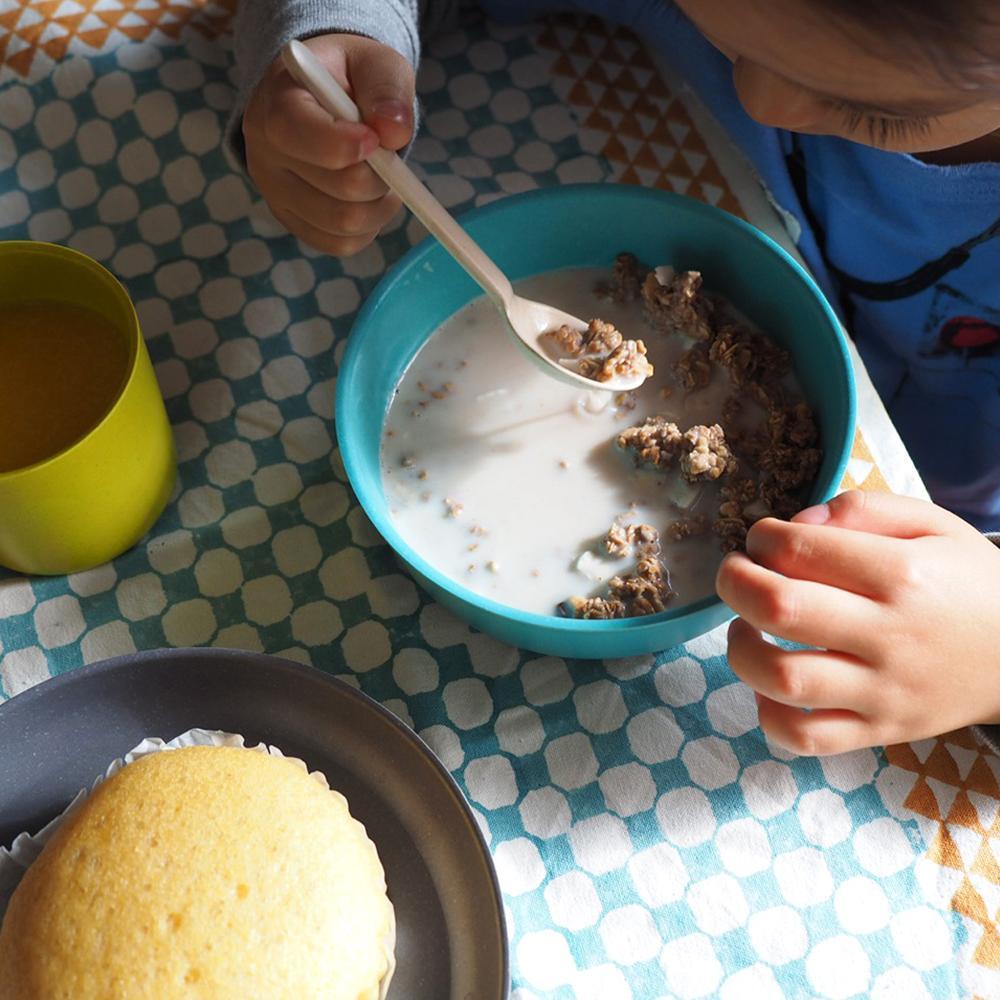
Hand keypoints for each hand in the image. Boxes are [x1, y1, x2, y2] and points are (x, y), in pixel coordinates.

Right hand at [243, 34, 413, 254]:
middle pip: (339, 188)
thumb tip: (393, 133)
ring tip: (383, 177)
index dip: (346, 144)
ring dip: (380, 206)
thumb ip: (386, 88)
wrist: (320, 99)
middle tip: (388, 156)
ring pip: (344, 224)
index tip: (376, 138)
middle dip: (381, 176)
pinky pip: (340, 244)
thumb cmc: (347, 79)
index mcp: (275, 102)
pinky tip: (369, 199)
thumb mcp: (373, 63)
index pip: (296, 132)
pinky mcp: (292, 221)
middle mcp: (264, 153)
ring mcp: (274, 193)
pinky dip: (368, 228)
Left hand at [716, 490, 999, 754]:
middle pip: (781, 608)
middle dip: (734, 582)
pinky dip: (769, 715)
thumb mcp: (932, 524)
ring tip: (745, 626)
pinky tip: (768, 685)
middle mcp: (889, 635)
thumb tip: (796, 523)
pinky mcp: (879, 730)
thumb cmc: (967, 582)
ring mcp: (883, 691)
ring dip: (741, 648)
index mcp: (901, 574)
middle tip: (735, 573)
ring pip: (784, 679)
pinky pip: (807, 737)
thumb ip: (862, 509)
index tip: (762, 538)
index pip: (801, 550)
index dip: (762, 538)